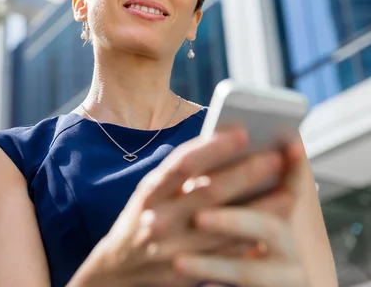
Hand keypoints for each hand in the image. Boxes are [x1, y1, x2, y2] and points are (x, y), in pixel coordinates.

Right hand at [69, 128, 287, 286]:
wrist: (117, 270)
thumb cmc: (140, 220)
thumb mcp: (151, 193)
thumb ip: (179, 176)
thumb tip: (223, 149)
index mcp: (149, 193)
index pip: (181, 164)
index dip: (212, 147)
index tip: (241, 132)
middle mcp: (158, 219)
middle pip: (210, 193)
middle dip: (247, 173)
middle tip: (276, 157)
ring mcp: (172, 249)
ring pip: (226, 226)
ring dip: (261, 208)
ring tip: (287, 191)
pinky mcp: (186, 273)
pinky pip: (227, 254)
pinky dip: (251, 237)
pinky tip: (272, 224)